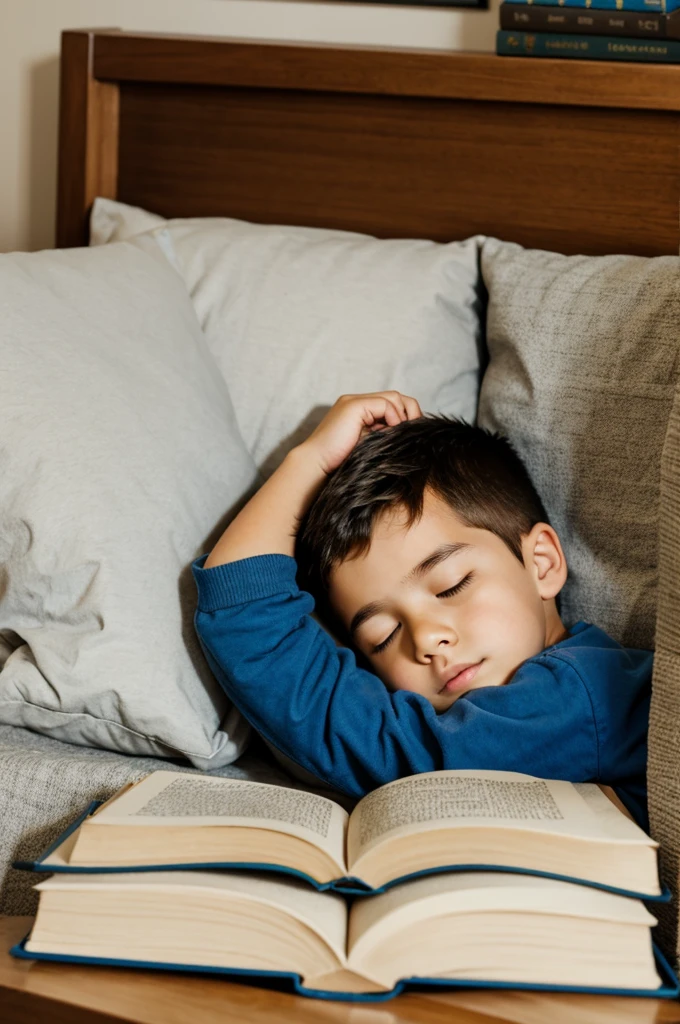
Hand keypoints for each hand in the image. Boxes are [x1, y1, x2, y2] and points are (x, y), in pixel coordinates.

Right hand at [298, 391, 422, 474]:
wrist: (317, 466)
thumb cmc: (340, 463)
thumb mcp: (369, 446)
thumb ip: (384, 435)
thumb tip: (409, 435)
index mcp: (359, 411)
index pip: (392, 404)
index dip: (406, 417)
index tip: (412, 435)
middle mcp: (357, 401)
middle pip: (396, 397)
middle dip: (411, 413)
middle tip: (415, 432)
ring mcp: (354, 401)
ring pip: (393, 398)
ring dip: (403, 416)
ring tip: (402, 433)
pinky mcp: (354, 406)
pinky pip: (386, 404)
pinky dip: (394, 417)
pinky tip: (391, 431)